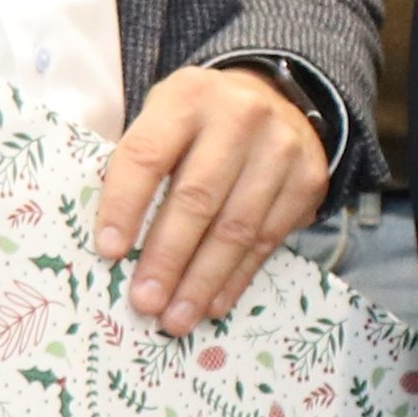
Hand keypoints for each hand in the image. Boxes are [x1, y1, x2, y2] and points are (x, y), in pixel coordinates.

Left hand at [95, 65, 332, 332]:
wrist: (277, 99)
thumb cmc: (199, 122)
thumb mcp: (165, 118)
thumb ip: (140, 164)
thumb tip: (111, 244)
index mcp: (187, 98)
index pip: (148, 156)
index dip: (125, 206)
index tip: (109, 253)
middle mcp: (240, 117)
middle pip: (197, 198)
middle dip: (167, 257)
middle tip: (145, 301)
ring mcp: (281, 148)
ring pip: (237, 226)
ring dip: (202, 280)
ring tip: (176, 318)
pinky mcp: (308, 179)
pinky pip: (268, 239)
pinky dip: (236, 278)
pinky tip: (212, 304)